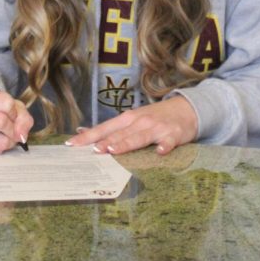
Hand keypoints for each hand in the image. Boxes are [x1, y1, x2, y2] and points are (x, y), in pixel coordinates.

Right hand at [0, 86, 32, 154]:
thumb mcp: (11, 105)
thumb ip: (23, 117)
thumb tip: (21, 135)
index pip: (7, 104)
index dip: (14, 112)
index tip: (11, 114)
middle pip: (1, 122)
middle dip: (12, 129)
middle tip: (11, 129)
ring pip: (0, 141)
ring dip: (8, 141)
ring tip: (3, 135)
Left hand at [64, 96, 197, 154]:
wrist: (186, 109)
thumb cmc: (155, 117)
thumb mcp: (133, 118)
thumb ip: (112, 128)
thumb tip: (84, 132)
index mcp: (128, 119)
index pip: (104, 128)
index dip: (89, 136)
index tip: (73, 144)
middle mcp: (140, 121)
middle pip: (120, 133)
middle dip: (105, 142)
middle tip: (92, 151)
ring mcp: (156, 128)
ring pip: (139, 137)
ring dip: (127, 143)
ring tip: (114, 150)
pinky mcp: (173, 135)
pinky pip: (168, 142)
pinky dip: (164, 147)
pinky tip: (160, 152)